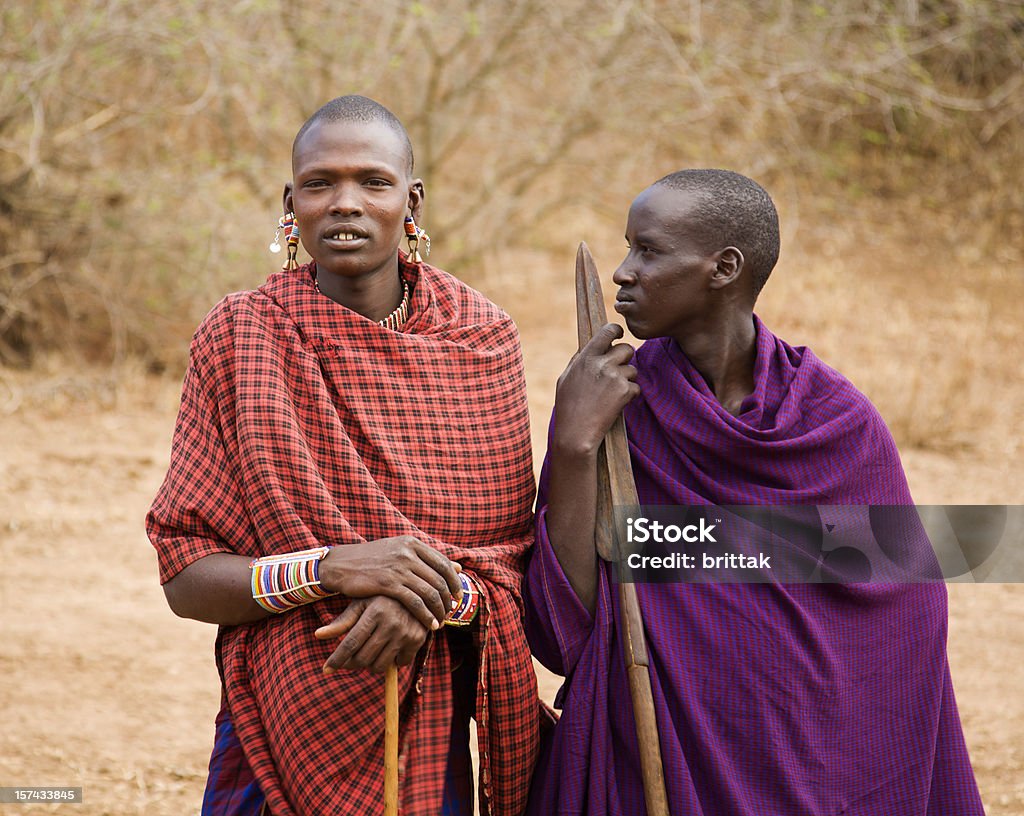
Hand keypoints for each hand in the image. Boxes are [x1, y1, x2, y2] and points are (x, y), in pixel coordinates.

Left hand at [315, 596, 428, 673]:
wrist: (418, 591)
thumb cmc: (382, 597)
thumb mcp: (362, 604)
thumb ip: (342, 621)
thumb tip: (318, 635)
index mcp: (375, 612)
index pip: (351, 643)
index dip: (336, 659)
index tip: (326, 670)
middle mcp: (391, 623)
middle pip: (363, 658)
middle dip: (352, 663)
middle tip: (349, 660)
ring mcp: (406, 632)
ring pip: (380, 665)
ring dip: (370, 664)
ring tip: (370, 652)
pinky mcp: (418, 640)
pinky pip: (399, 664)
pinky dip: (392, 661)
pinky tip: (390, 649)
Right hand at [319, 536, 461, 630]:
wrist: (341, 565)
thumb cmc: (371, 560)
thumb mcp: (399, 551)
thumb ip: (427, 559)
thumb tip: (459, 567)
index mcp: (412, 543)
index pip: (443, 563)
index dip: (454, 582)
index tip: (457, 596)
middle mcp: (407, 553)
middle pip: (439, 579)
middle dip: (448, 599)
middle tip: (451, 612)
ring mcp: (398, 567)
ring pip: (430, 592)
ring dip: (439, 610)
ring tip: (441, 621)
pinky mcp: (388, 583)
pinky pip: (415, 602)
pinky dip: (426, 615)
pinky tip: (430, 625)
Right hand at [553, 323, 638, 456]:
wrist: (576, 434)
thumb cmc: (567, 408)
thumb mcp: (565, 378)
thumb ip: (578, 360)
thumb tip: (587, 347)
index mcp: (585, 357)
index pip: (606, 332)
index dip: (616, 330)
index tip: (618, 333)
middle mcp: (601, 363)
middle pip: (627, 348)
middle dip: (625, 358)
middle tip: (618, 371)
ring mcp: (615, 377)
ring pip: (632, 370)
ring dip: (626, 380)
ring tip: (611, 395)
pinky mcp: (625, 392)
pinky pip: (636, 388)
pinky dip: (629, 396)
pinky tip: (615, 405)